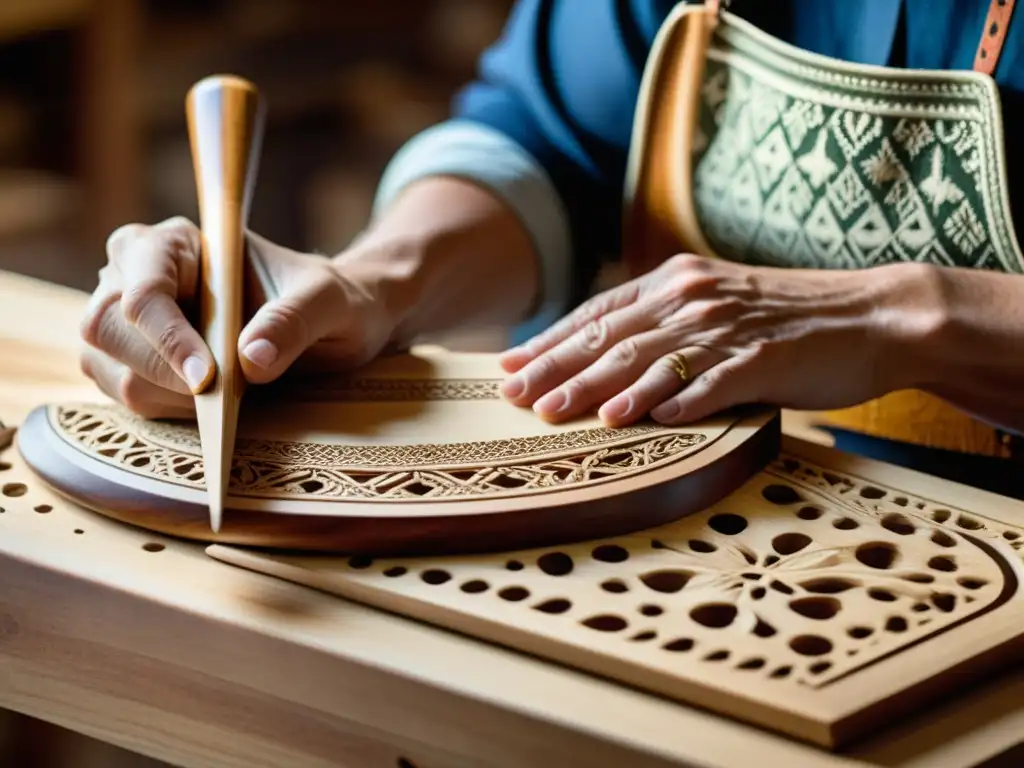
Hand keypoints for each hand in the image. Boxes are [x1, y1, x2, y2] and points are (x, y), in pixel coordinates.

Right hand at [80, 217, 398, 418]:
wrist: (329, 320)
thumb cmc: (327, 298)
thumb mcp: (328, 302)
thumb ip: (293, 321)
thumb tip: (251, 361)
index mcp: (177, 243)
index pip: (143, 289)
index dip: (166, 338)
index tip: (208, 379)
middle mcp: (137, 273)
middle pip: (106, 328)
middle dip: (160, 371)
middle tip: (219, 397)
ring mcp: (127, 319)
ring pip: (107, 367)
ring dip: (163, 396)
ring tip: (225, 397)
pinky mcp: (132, 360)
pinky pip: (123, 394)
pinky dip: (163, 409)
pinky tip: (210, 407)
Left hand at [498, 254, 926, 426]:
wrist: (875, 314)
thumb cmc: (790, 318)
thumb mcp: (718, 305)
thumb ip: (666, 322)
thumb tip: (609, 356)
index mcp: (678, 282)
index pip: (599, 314)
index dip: (550, 340)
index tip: (508, 365)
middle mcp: (695, 298)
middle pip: (612, 337)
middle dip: (556, 368)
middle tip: (513, 397)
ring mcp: (730, 328)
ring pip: (650, 359)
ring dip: (599, 388)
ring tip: (557, 414)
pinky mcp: (766, 357)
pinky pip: (713, 382)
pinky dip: (674, 400)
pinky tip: (640, 419)